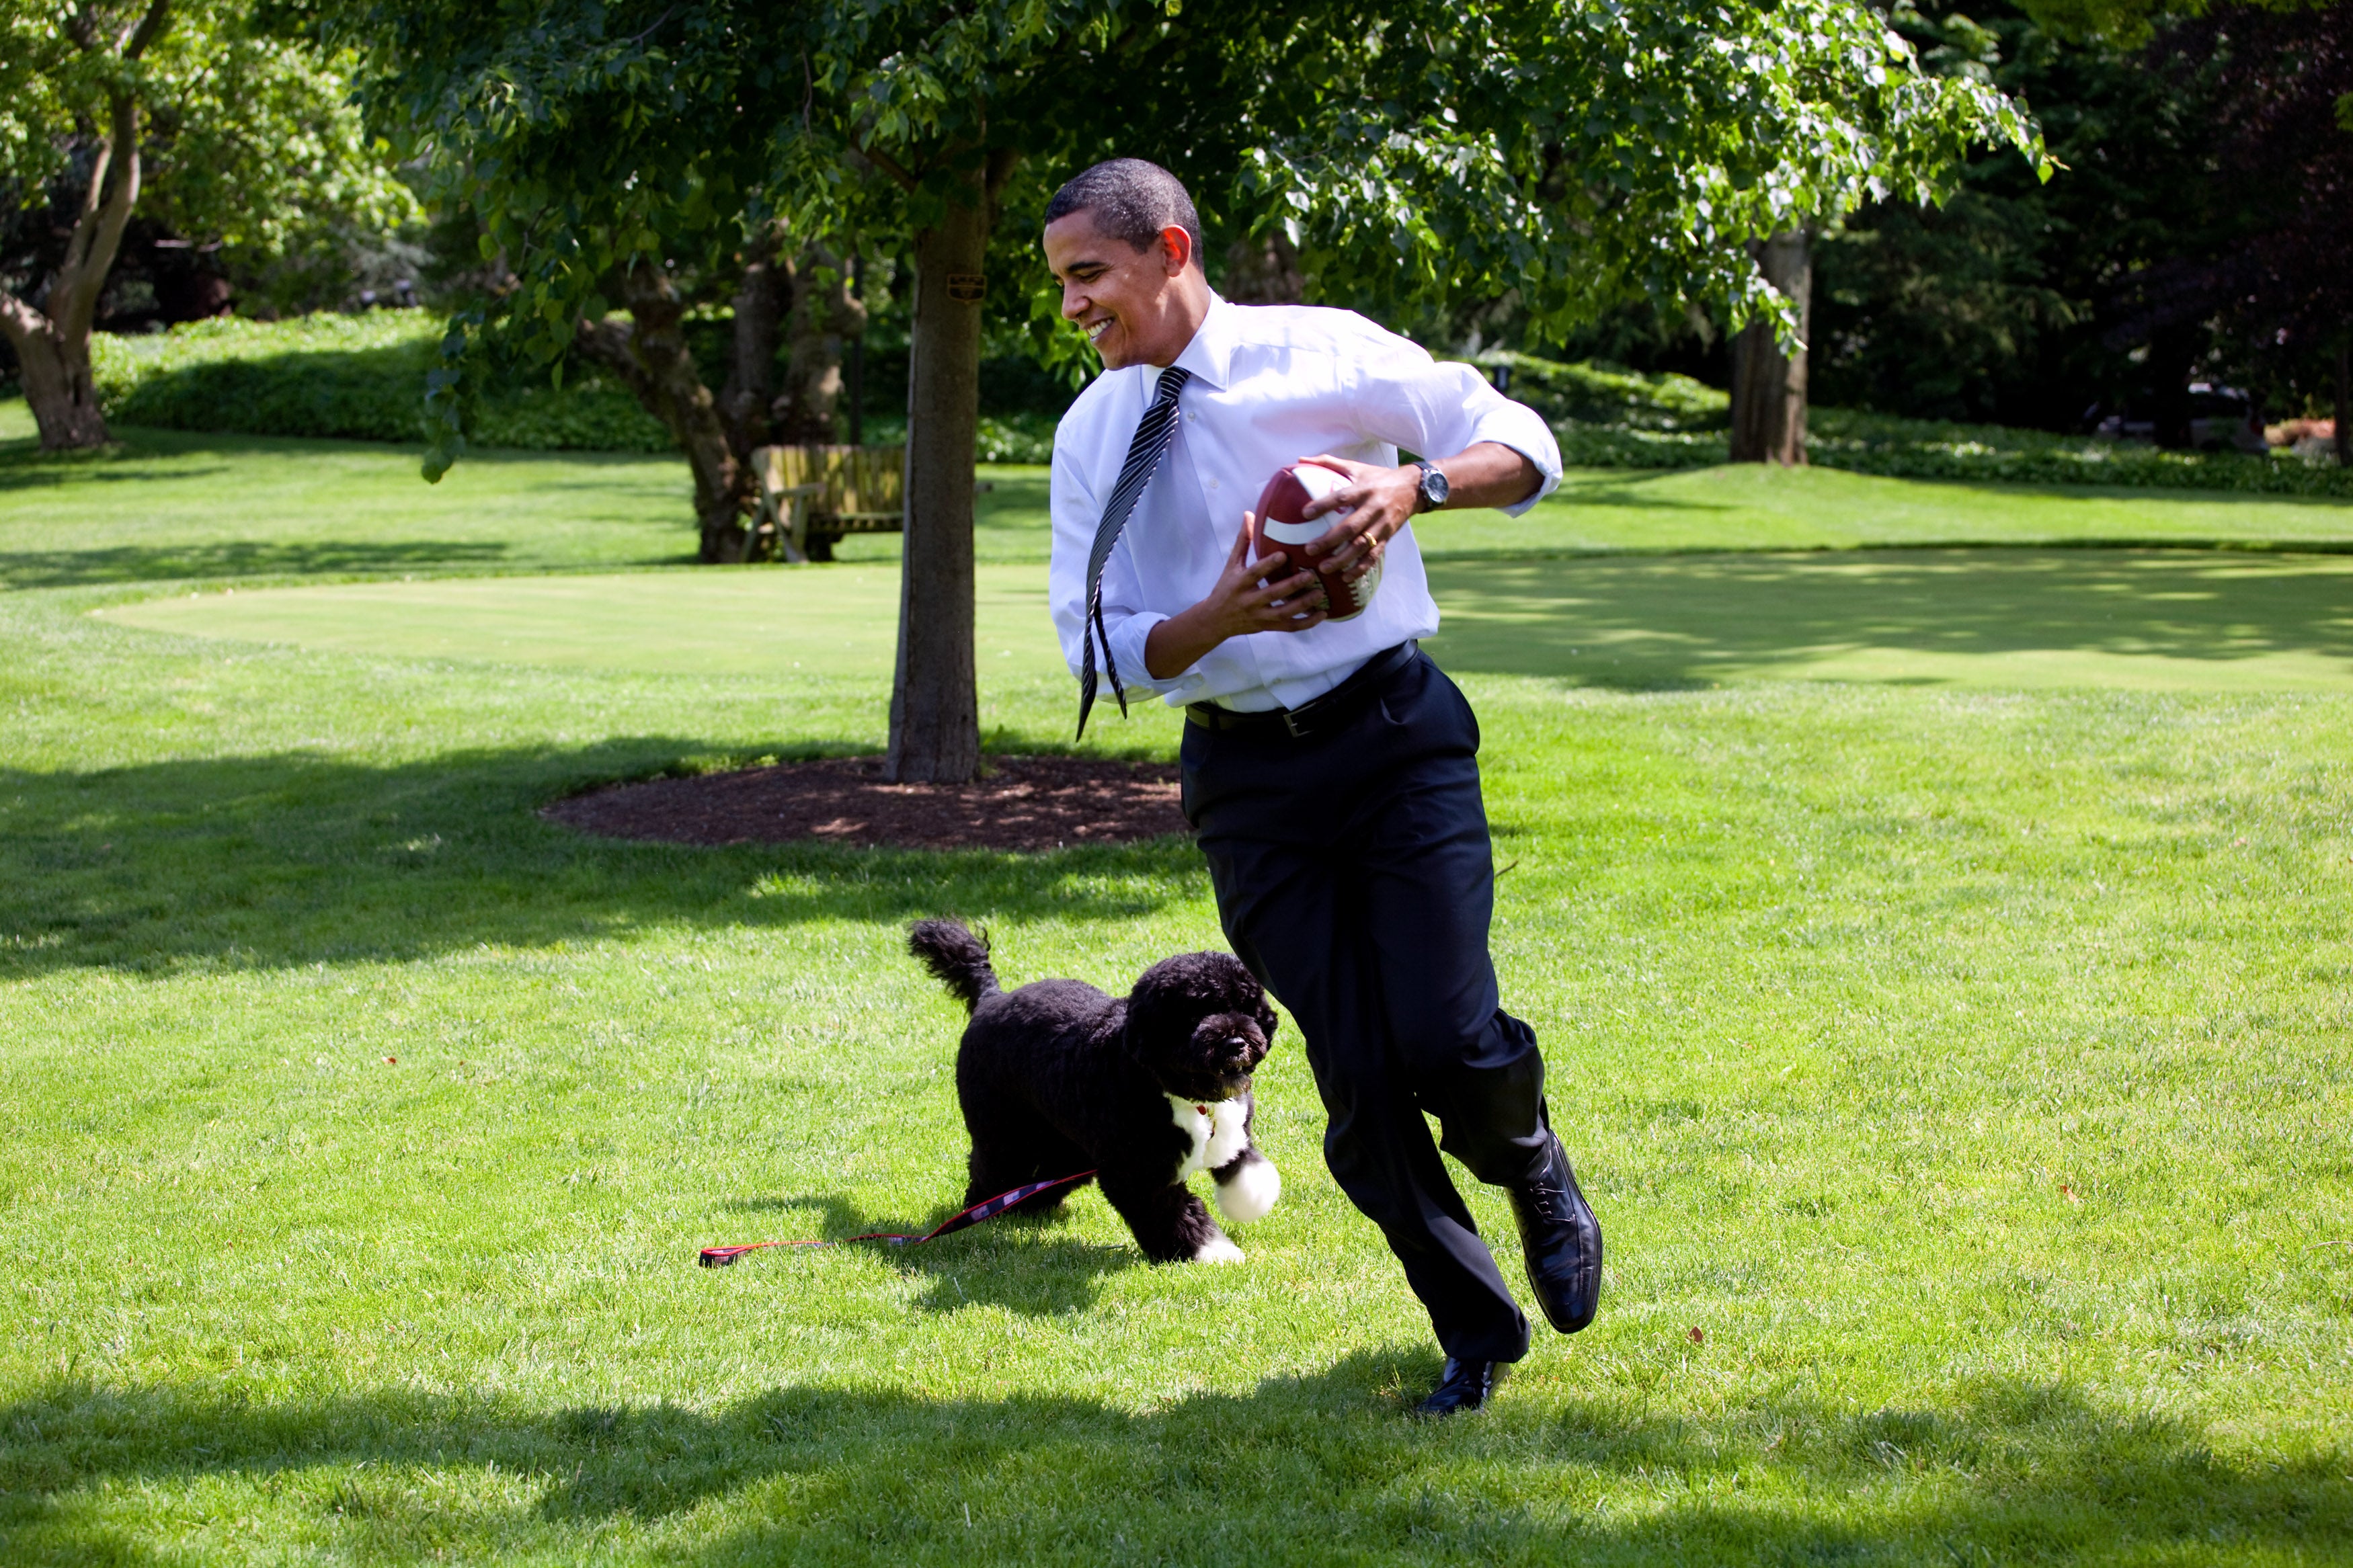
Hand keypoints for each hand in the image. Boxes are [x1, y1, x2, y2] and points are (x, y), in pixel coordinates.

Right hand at [1142, 512, 1327, 678]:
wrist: (1215, 620)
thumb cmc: (1226, 588)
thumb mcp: (1231, 565)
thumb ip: (1243, 541)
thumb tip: (1249, 514)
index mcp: (1240, 583)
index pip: (1254, 573)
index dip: (1268, 565)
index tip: (1284, 555)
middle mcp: (1249, 601)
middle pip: (1272, 594)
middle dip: (1292, 586)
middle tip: (1311, 575)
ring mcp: (1260, 616)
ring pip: (1283, 613)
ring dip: (1303, 605)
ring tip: (1321, 594)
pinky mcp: (1268, 627)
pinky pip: (1289, 628)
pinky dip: (1306, 623)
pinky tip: (1322, 615)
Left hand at [1293, 453, 1419, 583]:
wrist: (1413, 488)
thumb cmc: (1378, 477)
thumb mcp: (1356, 467)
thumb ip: (1328, 463)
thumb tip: (1300, 460)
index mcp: (1363, 489)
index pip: (1341, 498)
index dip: (1323, 506)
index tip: (1305, 513)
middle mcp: (1374, 508)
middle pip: (1350, 528)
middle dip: (1329, 541)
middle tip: (1310, 549)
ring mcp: (1382, 524)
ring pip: (1362, 546)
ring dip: (1343, 559)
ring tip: (1324, 568)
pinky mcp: (1388, 537)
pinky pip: (1374, 556)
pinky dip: (1360, 568)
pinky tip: (1346, 577)